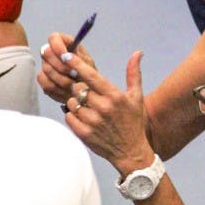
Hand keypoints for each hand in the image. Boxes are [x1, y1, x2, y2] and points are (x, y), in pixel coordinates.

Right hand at [36, 31, 96, 102]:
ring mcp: (46, 65)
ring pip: (46, 69)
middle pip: (46, 53)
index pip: (54, 38)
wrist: (85, 93)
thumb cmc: (88, 75)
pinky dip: (56, 89)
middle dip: (61, 66)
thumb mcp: (88, 65)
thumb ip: (78, 58)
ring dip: (61, 79)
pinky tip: (65, 91)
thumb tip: (65, 55)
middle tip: (73, 74)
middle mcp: (53, 52)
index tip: (64, 56)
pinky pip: (45, 82)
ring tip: (73, 85)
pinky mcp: (43, 79)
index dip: (57, 46)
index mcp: (65, 43)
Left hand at [62, 50, 153, 172]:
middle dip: (78, 88)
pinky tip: (83, 118)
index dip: (76, 64)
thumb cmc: (133, 122)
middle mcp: (103, 108)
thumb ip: (134, 73)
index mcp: (114, 96)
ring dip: (75, 102)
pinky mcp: (84, 133)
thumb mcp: (136, 97)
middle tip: (86, 93)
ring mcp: (92, 121)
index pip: (91, 75)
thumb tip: (137, 52)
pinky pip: (68, 116)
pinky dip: (72, 115)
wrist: (130, 152)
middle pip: (77, 88)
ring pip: (71, 102)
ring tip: (86, 108)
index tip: (66, 55)